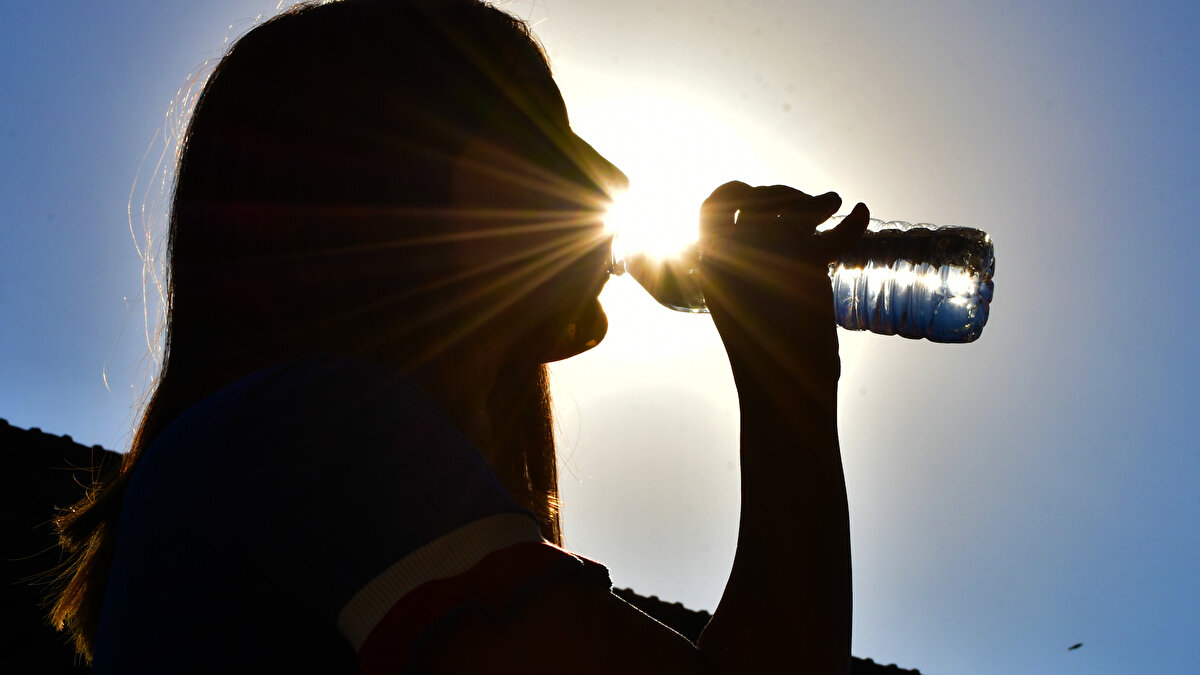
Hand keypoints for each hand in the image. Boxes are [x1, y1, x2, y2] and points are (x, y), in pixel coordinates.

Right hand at [697, 181, 868, 391]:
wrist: (783, 391)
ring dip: (813, 201)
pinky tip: (860, 212)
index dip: (735, 194)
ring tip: (833, 204)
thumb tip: (785, 248)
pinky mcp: (803, 263)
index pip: (711, 208)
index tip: (760, 198)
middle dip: (782, 195)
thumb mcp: (750, 309)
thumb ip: (755, 275)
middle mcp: (733, 256)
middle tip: (809, 210)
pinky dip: (851, 221)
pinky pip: (830, 232)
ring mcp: (767, 255)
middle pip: (754, 199)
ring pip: (789, 208)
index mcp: (713, 268)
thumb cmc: (769, 361)